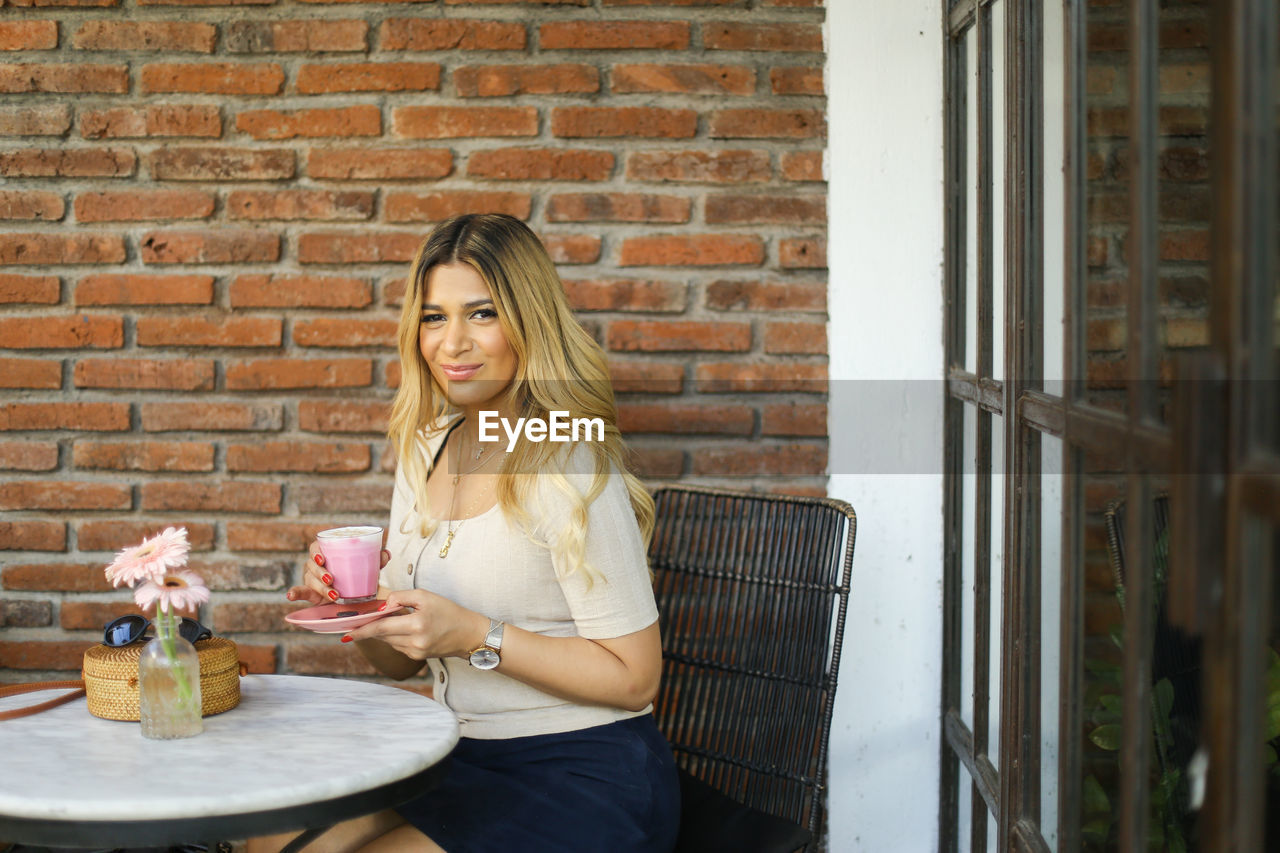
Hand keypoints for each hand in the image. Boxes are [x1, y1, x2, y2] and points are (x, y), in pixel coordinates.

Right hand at [286, 541, 389, 604]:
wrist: (356, 595)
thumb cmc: (358, 574)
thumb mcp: (369, 568)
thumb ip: (377, 560)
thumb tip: (385, 553)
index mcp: (327, 553)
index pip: (316, 548)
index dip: (316, 552)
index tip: (323, 559)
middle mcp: (316, 565)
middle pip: (312, 565)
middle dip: (320, 573)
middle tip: (331, 579)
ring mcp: (311, 579)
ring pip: (310, 581)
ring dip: (320, 588)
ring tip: (334, 595)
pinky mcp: (311, 593)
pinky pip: (300, 592)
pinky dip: (294, 593)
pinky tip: (290, 595)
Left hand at [343, 588, 487, 660]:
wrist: (469, 634)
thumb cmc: (449, 611)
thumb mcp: (426, 596)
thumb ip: (401, 597)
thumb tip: (382, 605)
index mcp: (417, 624)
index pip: (382, 627)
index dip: (362, 631)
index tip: (346, 634)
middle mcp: (414, 642)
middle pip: (383, 635)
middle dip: (370, 628)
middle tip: (359, 622)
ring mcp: (415, 652)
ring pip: (389, 641)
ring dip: (384, 631)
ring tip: (391, 619)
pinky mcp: (417, 657)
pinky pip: (398, 646)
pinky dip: (395, 636)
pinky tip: (404, 628)